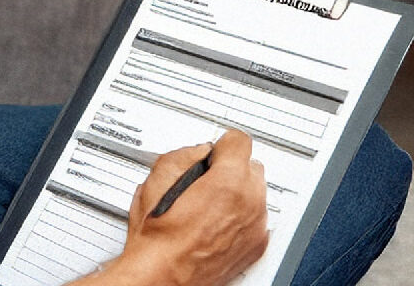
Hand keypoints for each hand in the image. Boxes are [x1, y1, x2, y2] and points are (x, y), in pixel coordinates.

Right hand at [85, 129, 268, 285]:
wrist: (164, 276)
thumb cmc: (159, 239)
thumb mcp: (156, 182)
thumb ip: (181, 155)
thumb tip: (196, 151)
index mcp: (228, 182)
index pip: (240, 140)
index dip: (220, 144)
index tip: (212, 152)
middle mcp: (250, 203)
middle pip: (251, 165)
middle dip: (230, 168)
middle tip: (205, 179)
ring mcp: (257, 226)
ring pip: (255, 192)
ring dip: (237, 192)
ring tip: (208, 203)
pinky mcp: (257, 245)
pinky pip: (256, 217)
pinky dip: (240, 216)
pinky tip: (215, 222)